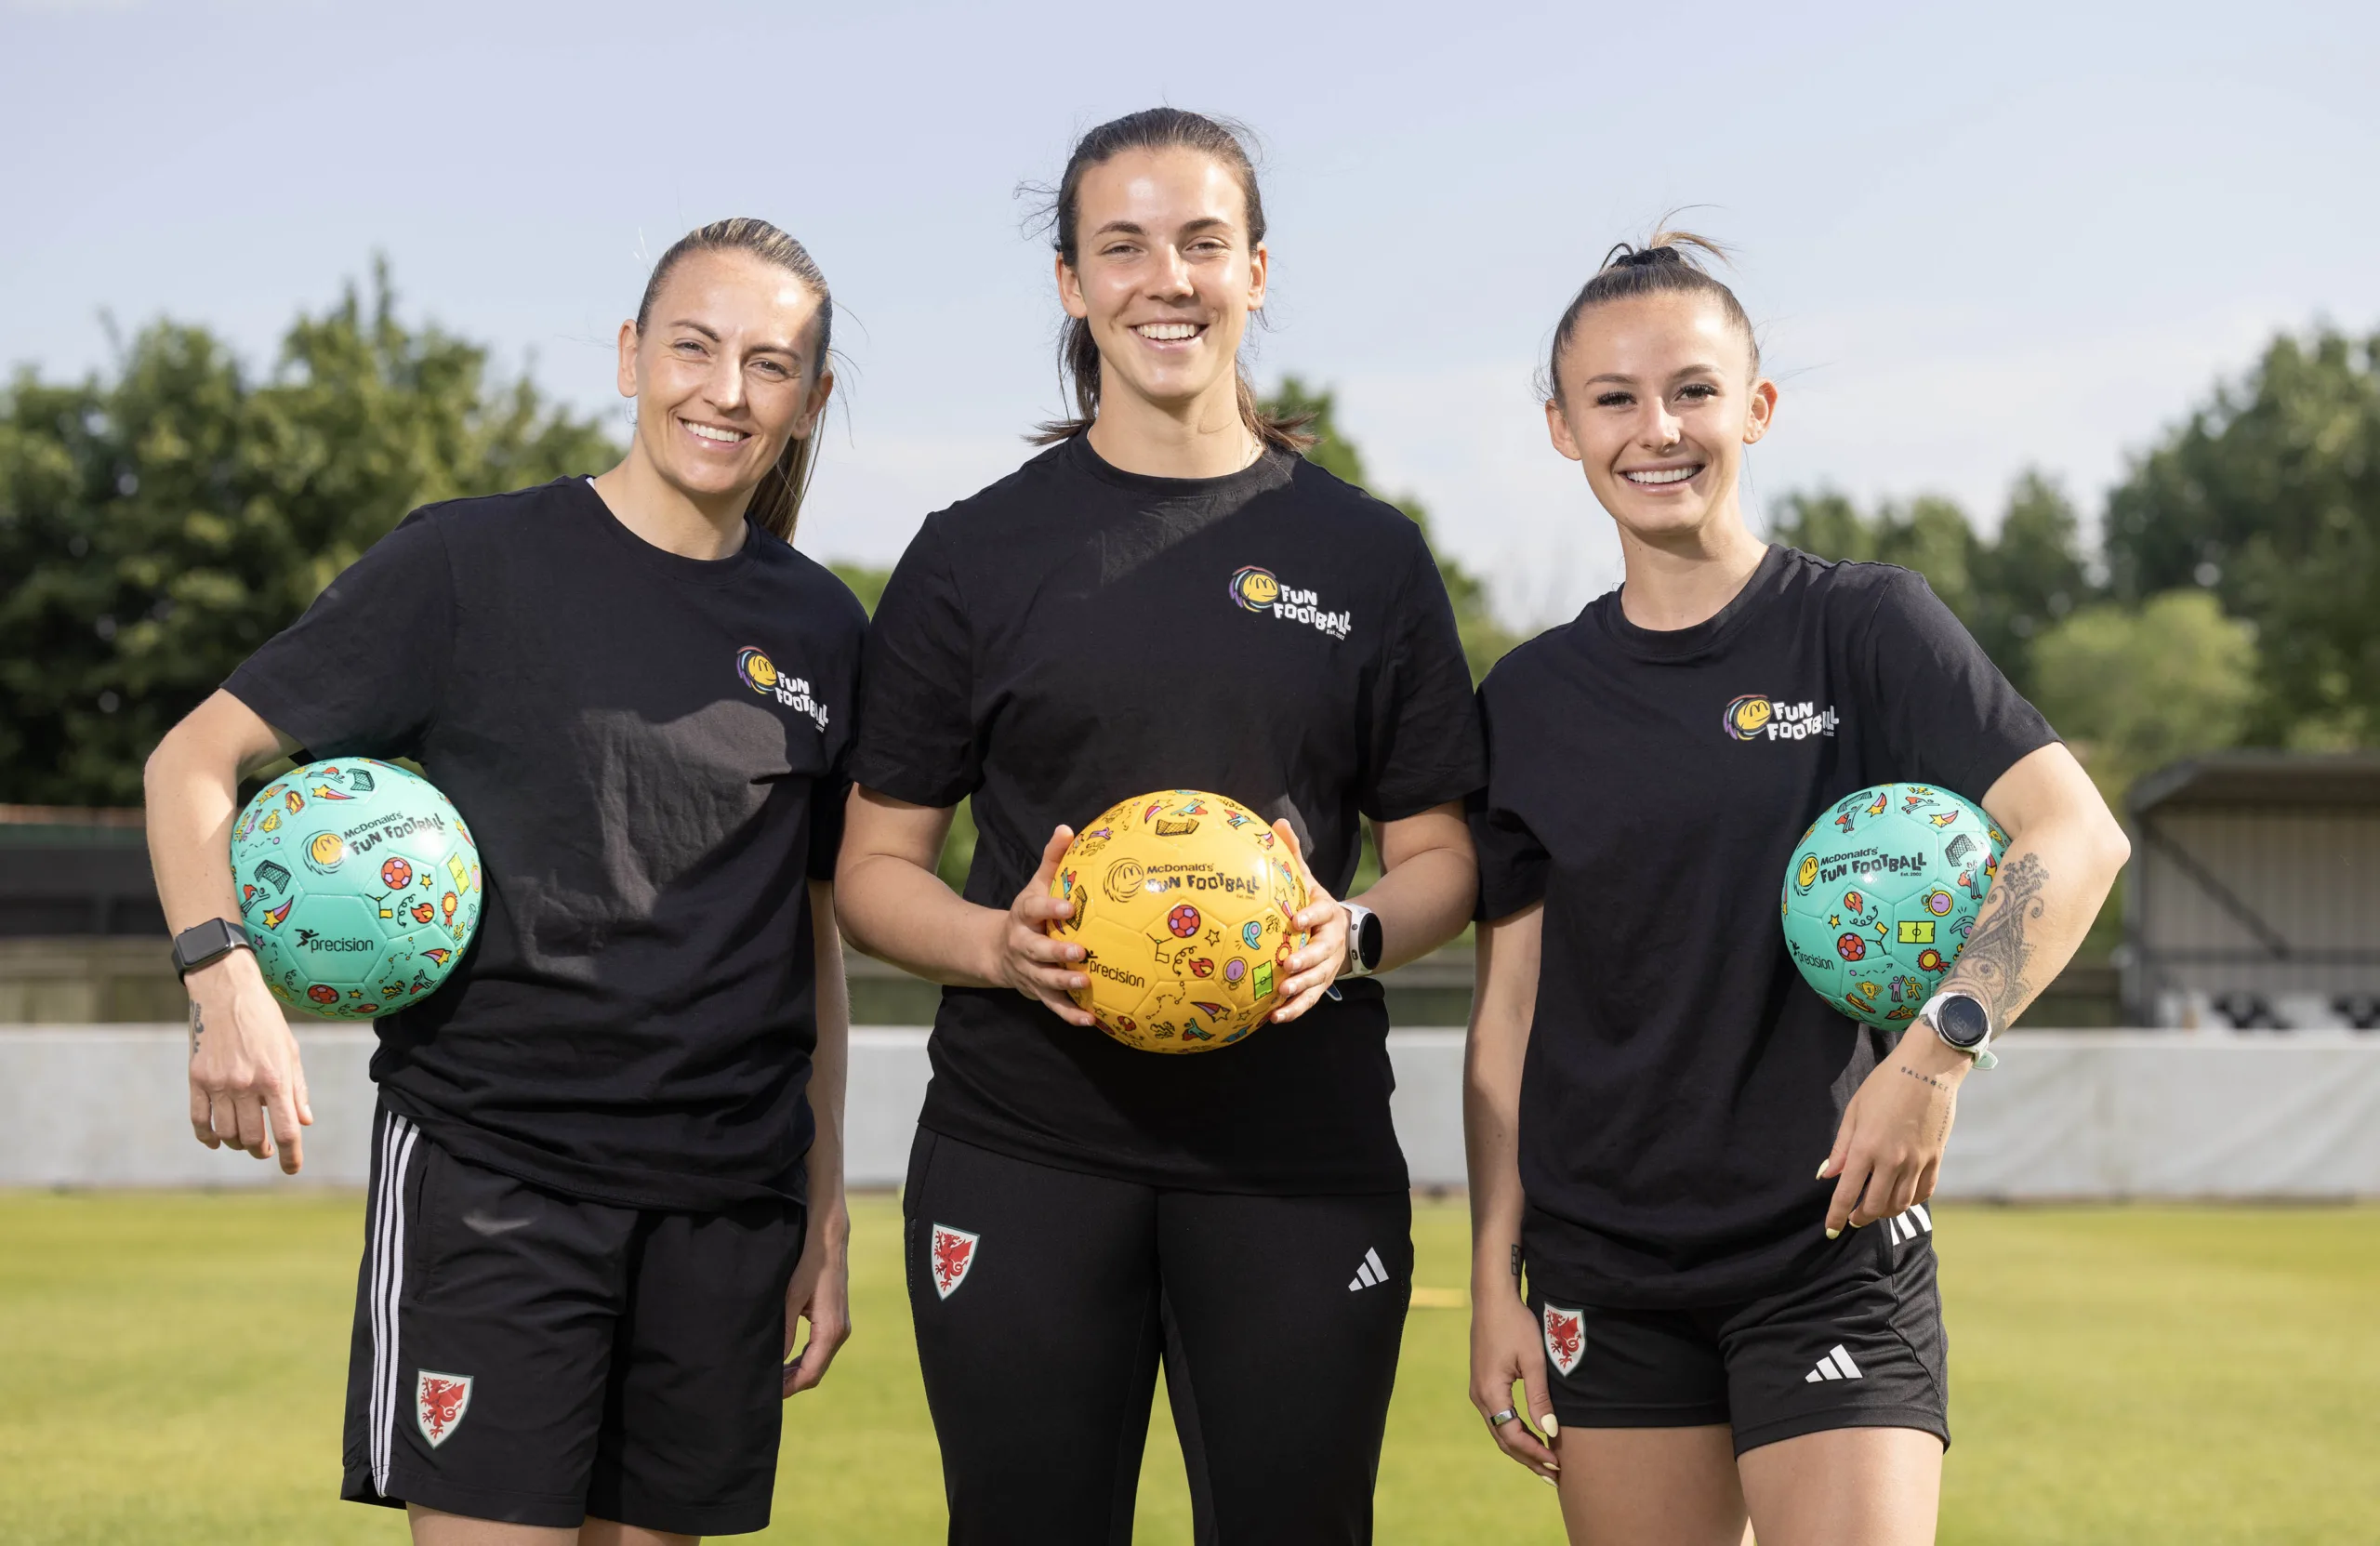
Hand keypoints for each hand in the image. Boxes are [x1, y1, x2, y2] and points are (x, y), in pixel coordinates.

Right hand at [184, 945, 312, 1173]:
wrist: (226, 991)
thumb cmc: (265, 1021)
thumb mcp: (290, 1050)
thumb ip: (297, 1088)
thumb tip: (304, 1122)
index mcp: (275, 1078)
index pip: (284, 1130)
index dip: (290, 1156)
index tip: (292, 1169)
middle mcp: (246, 1085)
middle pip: (251, 1137)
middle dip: (260, 1150)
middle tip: (264, 1149)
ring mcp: (218, 1083)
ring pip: (225, 1134)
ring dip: (236, 1144)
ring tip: (244, 1140)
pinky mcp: (196, 1079)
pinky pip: (198, 1121)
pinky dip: (207, 1136)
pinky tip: (216, 1139)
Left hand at [782, 1201, 851, 1396]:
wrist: (829, 1241)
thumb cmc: (809, 1265)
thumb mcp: (791, 1298)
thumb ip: (784, 1332)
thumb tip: (774, 1362)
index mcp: (830, 1331)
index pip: (810, 1373)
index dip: (789, 1387)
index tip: (769, 1394)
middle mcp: (840, 1333)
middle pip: (815, 1372)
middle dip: (792, 1383)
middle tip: (765, 1388)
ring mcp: (841, 1327)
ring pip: (819, 1363)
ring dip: (797, 1372)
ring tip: (772, 1376)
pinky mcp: (837, 1321)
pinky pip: (821, 1350)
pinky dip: (804, 1360)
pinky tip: (787, 1360)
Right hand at [989, 825, 1093, 1027]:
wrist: (998, 950)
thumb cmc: (1030, 913)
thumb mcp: (1036, 885)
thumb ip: (1052, 860)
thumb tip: (1067, 829)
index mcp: (1024, 916)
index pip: (1034, 910)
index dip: (1050, 909)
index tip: (1069, 907)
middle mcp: (1023, 945)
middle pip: (1036, 950)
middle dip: (1057, 953)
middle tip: (1081, 952)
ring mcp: (1029, 971)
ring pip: (1044, 980)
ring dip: (1064, 984)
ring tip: (1086, 984)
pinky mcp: (1037, 991)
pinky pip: (1053, 1005)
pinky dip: (1070, 1014)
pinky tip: (1091, 1020)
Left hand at [1266, 820, 1346, 1023]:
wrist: (1342, 931)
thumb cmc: (1310, 902)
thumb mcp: (1306, 879)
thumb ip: (1292, 855)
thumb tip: (1278, 822)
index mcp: (1327, 912)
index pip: (1323, 912)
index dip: (1311, 917)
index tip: (1296, 921)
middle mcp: (1331, 941)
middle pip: (1323, 952)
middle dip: (1307, 960)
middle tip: (1287, 965)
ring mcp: (1328, 966)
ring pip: (1318, 980)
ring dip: (1301, 990)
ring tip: (1281, 996)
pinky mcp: (1321, 984)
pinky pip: (1310, 1000)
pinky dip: (1295, 1010)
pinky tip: (1274, 1018)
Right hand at [1469, 1287, 1559, 1480]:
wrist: (1492, 1299)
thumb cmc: (1515, 1324)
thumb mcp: (1533, 1360)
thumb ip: (1540, 1397)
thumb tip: (1550, 1431)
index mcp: (1490, 1392)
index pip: (1512, 1435)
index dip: (1535, 1452)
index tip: (1558, 1463)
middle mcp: (1479, 1396)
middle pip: (1503, 1439)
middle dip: (1529, 1459)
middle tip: (1555, 1476)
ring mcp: (1479, 1391)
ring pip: (1500, 1431)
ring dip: (1522, 1449)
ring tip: (1546, 1465)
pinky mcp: (1483, 1385)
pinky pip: (1498, 1418)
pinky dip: (1515, 1433)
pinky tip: (1532, 1438)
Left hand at [1817, 1030, 1969, 1236]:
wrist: (1928, 1069)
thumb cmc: (1885, 1085)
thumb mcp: (1855, 1111)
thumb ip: (1841, 1147)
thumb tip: (1829, 1175)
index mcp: (1866, 1147)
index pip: (1847, 1193)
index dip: (1836, 1215)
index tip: (1830, 1229)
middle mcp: (1892, 1160)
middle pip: (1876, 1206)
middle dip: (1861, 1217)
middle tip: (1853, 1217)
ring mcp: (1917, 1161)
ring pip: (1901, 1204)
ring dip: (1885, 1212)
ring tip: (1875, 1207)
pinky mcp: (1936, 1158)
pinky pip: (1924, 1192)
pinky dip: (1911, 1200)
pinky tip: (1901, 1196)